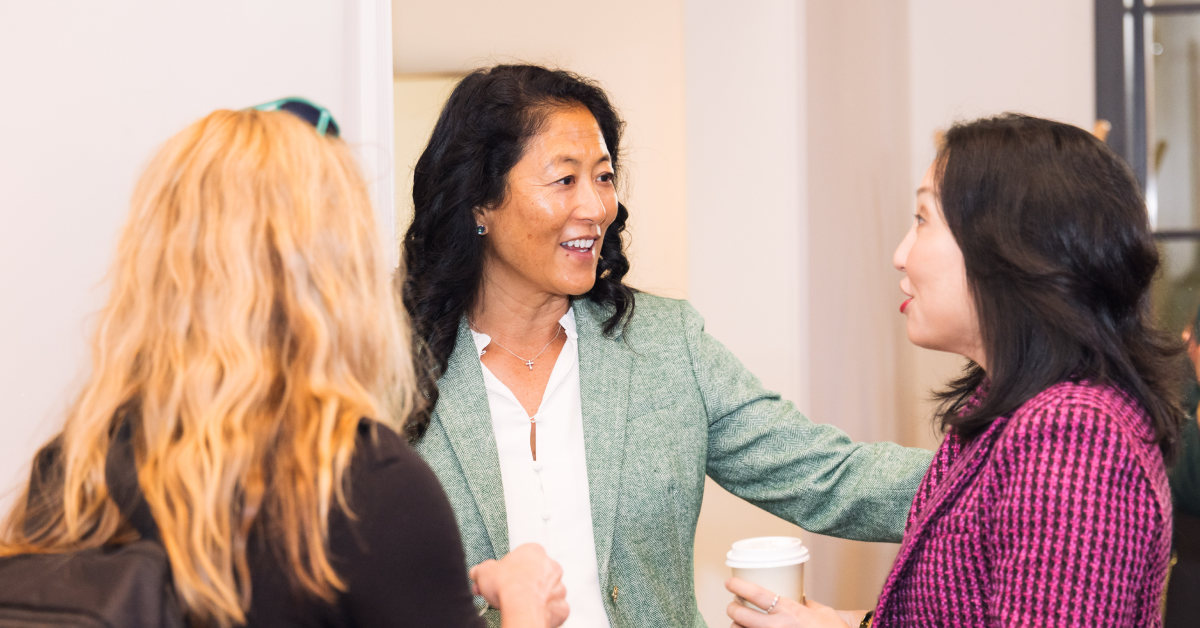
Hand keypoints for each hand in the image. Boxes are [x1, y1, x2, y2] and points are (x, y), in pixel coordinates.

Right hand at [470, 543, 568, 627]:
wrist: (521, 607)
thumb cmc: (508, 586)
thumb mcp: (484, 572)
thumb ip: (481, 570)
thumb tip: (477, 572)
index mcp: (533, 551)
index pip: (522, 556)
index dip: (510, 568)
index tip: (502, 576)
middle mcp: (550, 566)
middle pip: (536, 572)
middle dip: (523, 581)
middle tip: (508, 591)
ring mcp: (558, 586)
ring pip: (547, 590)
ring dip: (535, 596)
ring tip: (519, 604)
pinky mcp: (560, 605)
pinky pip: (553, 607)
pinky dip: (544, 611)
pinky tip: (531, 612)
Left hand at [724, 577, 850, 627]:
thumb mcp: (823, 613)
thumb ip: (808, 604)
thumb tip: (801, 598)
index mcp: (789, 611)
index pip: (757, 594)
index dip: (739, 586)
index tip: (730, 582)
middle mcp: (777, 627)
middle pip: (741, 614)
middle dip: (732, 608)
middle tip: (733, 605)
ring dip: (736, 626)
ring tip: (739, 623)